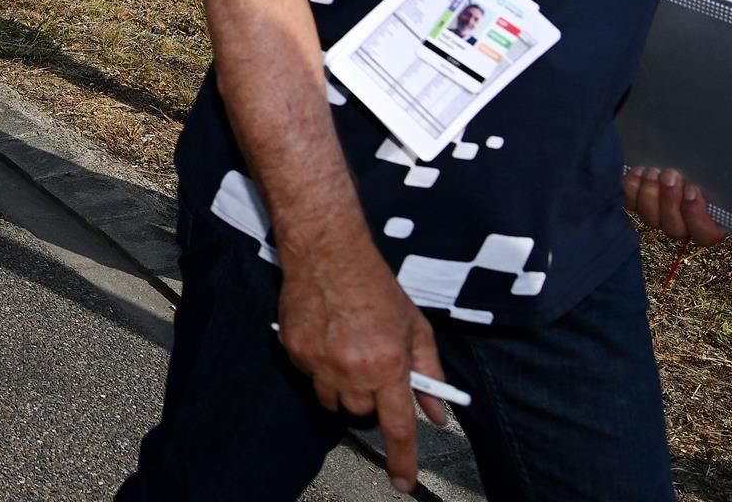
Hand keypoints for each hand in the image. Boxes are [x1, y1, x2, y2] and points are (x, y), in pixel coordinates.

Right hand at [276, 240, 449, 493]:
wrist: (327, 252)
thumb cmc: (376, 287)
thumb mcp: (414, 327)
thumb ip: (430, 373)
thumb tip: (438, 413)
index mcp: (389, 364)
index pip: (398, 425)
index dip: (403, 458)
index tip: (402, 482)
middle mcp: (352, 369)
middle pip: (359, 414)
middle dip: (369, 399)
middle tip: (372, 370)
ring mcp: (319, 362)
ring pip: (332, 400)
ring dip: (342, 387)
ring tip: (346, 351)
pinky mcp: (293, 351)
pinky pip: (309, 376)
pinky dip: (318, 366)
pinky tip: (325, 337)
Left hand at [624, 167, 726, 245]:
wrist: (671, 152)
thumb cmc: (699, 164)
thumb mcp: (712, 173)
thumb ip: (715, 184)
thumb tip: (711, 183)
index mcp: (709, 220)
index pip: (705, 235)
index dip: (697, 217)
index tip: (692, 191)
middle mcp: (682, 223)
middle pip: (674, 228)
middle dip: (670, 201)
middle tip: (670, 176)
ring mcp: (658, 216)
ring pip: (651, 218)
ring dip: (650, 193)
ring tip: (653, 172)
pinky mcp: (637, 205)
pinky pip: (630, 205)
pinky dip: (632, 189)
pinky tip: (638, 172)